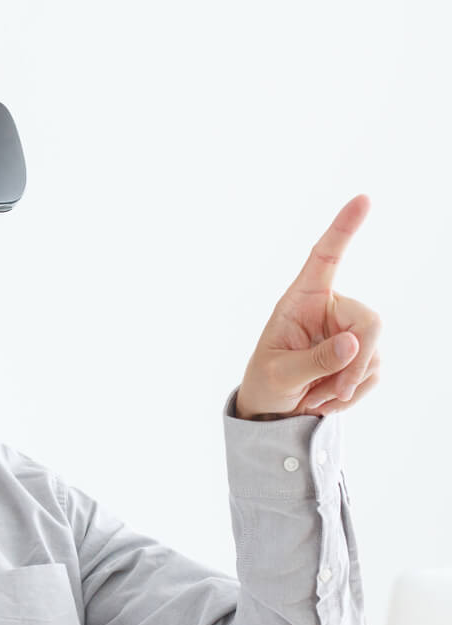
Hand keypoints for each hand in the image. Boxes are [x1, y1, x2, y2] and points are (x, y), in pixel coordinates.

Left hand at [235, 194, 381, 419]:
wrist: (272, 409)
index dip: (343, 229)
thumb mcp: (279, 375)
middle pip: (370, 323)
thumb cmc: (266, 383)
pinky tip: (326, 397)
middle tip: (334, 393)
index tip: (363, 199)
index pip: (325, 258)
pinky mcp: (361, 352)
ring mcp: (348, 330)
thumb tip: (354, 343)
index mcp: (301, 300)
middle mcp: (329, 308)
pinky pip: (374, 371)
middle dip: (357, 363)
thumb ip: (314, 361)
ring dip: (347, 384)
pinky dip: (353, 392)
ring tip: (313, 395)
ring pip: (374, 352)